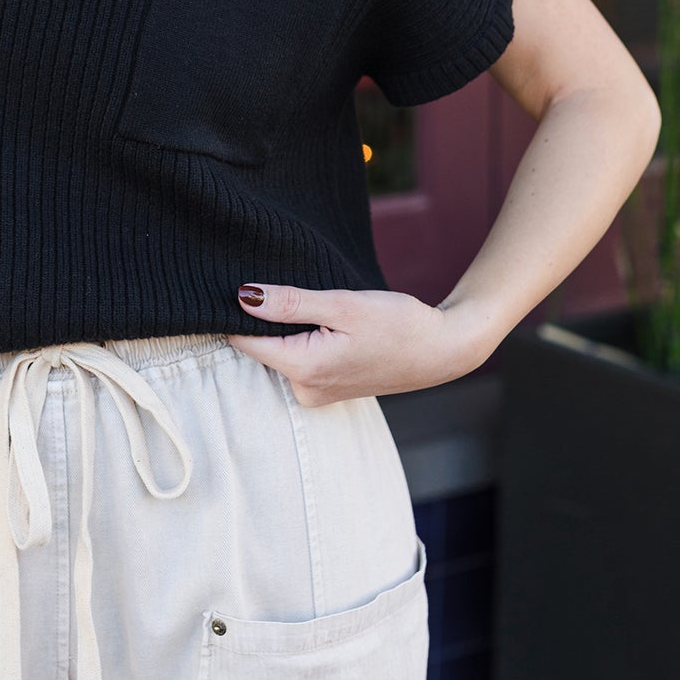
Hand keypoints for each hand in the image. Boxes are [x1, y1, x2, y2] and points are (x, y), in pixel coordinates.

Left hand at [226, 283, 492, 405]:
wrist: (442, 350)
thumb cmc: (399, 325)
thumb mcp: (343, 305)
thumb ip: (290, 303)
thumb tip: (243, 296)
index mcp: (303, 369)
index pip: (244, 341)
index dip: (237, 311)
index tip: (241, 285)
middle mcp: (304, 390)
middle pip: (260, 348)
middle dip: (265, 319)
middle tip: (288, 289)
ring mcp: (316, 394)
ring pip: (280, 353)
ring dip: (287, 329)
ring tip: (315, 307)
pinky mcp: (328, 390)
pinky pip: (298, 361)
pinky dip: (303, 341)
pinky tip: (325, 324)